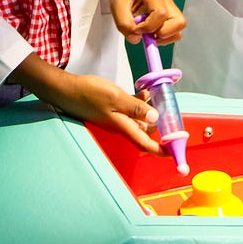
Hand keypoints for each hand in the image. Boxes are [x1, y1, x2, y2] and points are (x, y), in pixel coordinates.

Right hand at [9, 55, 162, 154]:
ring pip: (141, 119)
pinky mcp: (113, 110)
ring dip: (151, 109)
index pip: (145, 144)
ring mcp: (117, 118)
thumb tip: (155, 119)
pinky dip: (141, 103)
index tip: (175, 153)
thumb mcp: (114, 97)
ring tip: (156, 93)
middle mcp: (122, 126)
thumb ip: (135, 107)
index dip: (161, 150)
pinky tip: (144, 91)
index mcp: (122, 127)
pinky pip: (132, 110)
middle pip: (146, 131)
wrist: (67, 90)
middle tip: (169, 105)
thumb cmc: (88, 94)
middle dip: (160, 122)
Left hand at [103, 0, 185, 44]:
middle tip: (147, 34)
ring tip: (148, 33)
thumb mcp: (116, 7)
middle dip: (163, 33)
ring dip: (165, 36)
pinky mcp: (169, 13)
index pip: (161, 14)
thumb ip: (124, 24)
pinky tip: (150, 32)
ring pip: (179, 28)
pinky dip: (164, 36)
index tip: (136, 29)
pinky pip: (174, 29)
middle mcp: (166, 0)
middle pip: (179, 22)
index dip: (149, 27)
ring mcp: (169, 6)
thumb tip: (136, 39)